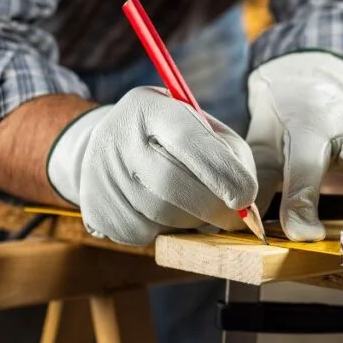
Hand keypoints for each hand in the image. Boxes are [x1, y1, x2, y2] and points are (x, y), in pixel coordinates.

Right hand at [46, 87, 258, 244]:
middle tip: (236, 218)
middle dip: (214, 207)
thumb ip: (231, 155)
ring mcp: (100, 174)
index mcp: (151, 107)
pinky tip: (166, 212)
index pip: (190, 141)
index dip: (223, 173)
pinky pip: (143, 234)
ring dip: (192, 220)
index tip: (246, 197)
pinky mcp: (95, 208)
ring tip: (196, 205)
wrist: (114, 145)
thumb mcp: (205, 127)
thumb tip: (246, 202)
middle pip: (173, 183)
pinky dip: (166, 231)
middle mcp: (118, 136)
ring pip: (161, 214)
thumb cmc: (176, 137)